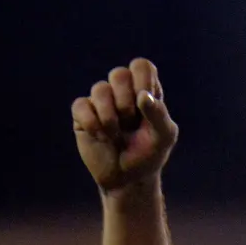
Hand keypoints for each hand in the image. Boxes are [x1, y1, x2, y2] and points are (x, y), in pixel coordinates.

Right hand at [72, 58, 178, 191]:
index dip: (142, 78)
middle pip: (119, 73)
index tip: (146, 100)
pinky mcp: (82, 114)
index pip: (141, 66)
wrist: (128, 178)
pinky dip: (93, 123)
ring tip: (116, 135)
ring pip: (99, 88)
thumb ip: (159, 114)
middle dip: (126, 100)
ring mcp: (101, 102)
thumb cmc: (149, 154)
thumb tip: (143, 95)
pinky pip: (81, 105)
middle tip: (131, 121)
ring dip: (110, 116)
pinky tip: (101, 137)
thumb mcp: (164, 137)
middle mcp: (122, 92)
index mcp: (145, 92)